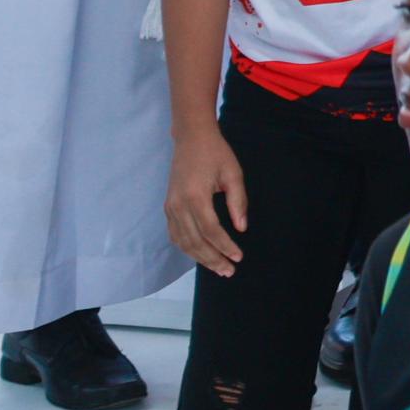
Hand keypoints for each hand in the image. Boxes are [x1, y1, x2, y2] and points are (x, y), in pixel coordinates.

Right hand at [167, 117, 249, 277]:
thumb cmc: (216, 153)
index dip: (225, 246)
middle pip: (195, 241)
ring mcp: (170, 207)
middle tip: (229, 271)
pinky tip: (200, 255)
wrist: (191, 138)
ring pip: (183, 241)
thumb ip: (238, 202)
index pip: (211, 230)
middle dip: (213, 259)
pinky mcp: (168, 206)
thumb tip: (241, 228)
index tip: (238, 257)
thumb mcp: (233, 174)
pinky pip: (175, 234)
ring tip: (218, 268)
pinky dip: (187, 247)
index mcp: (195, 196)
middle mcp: (178, 205)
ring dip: (200, 257)